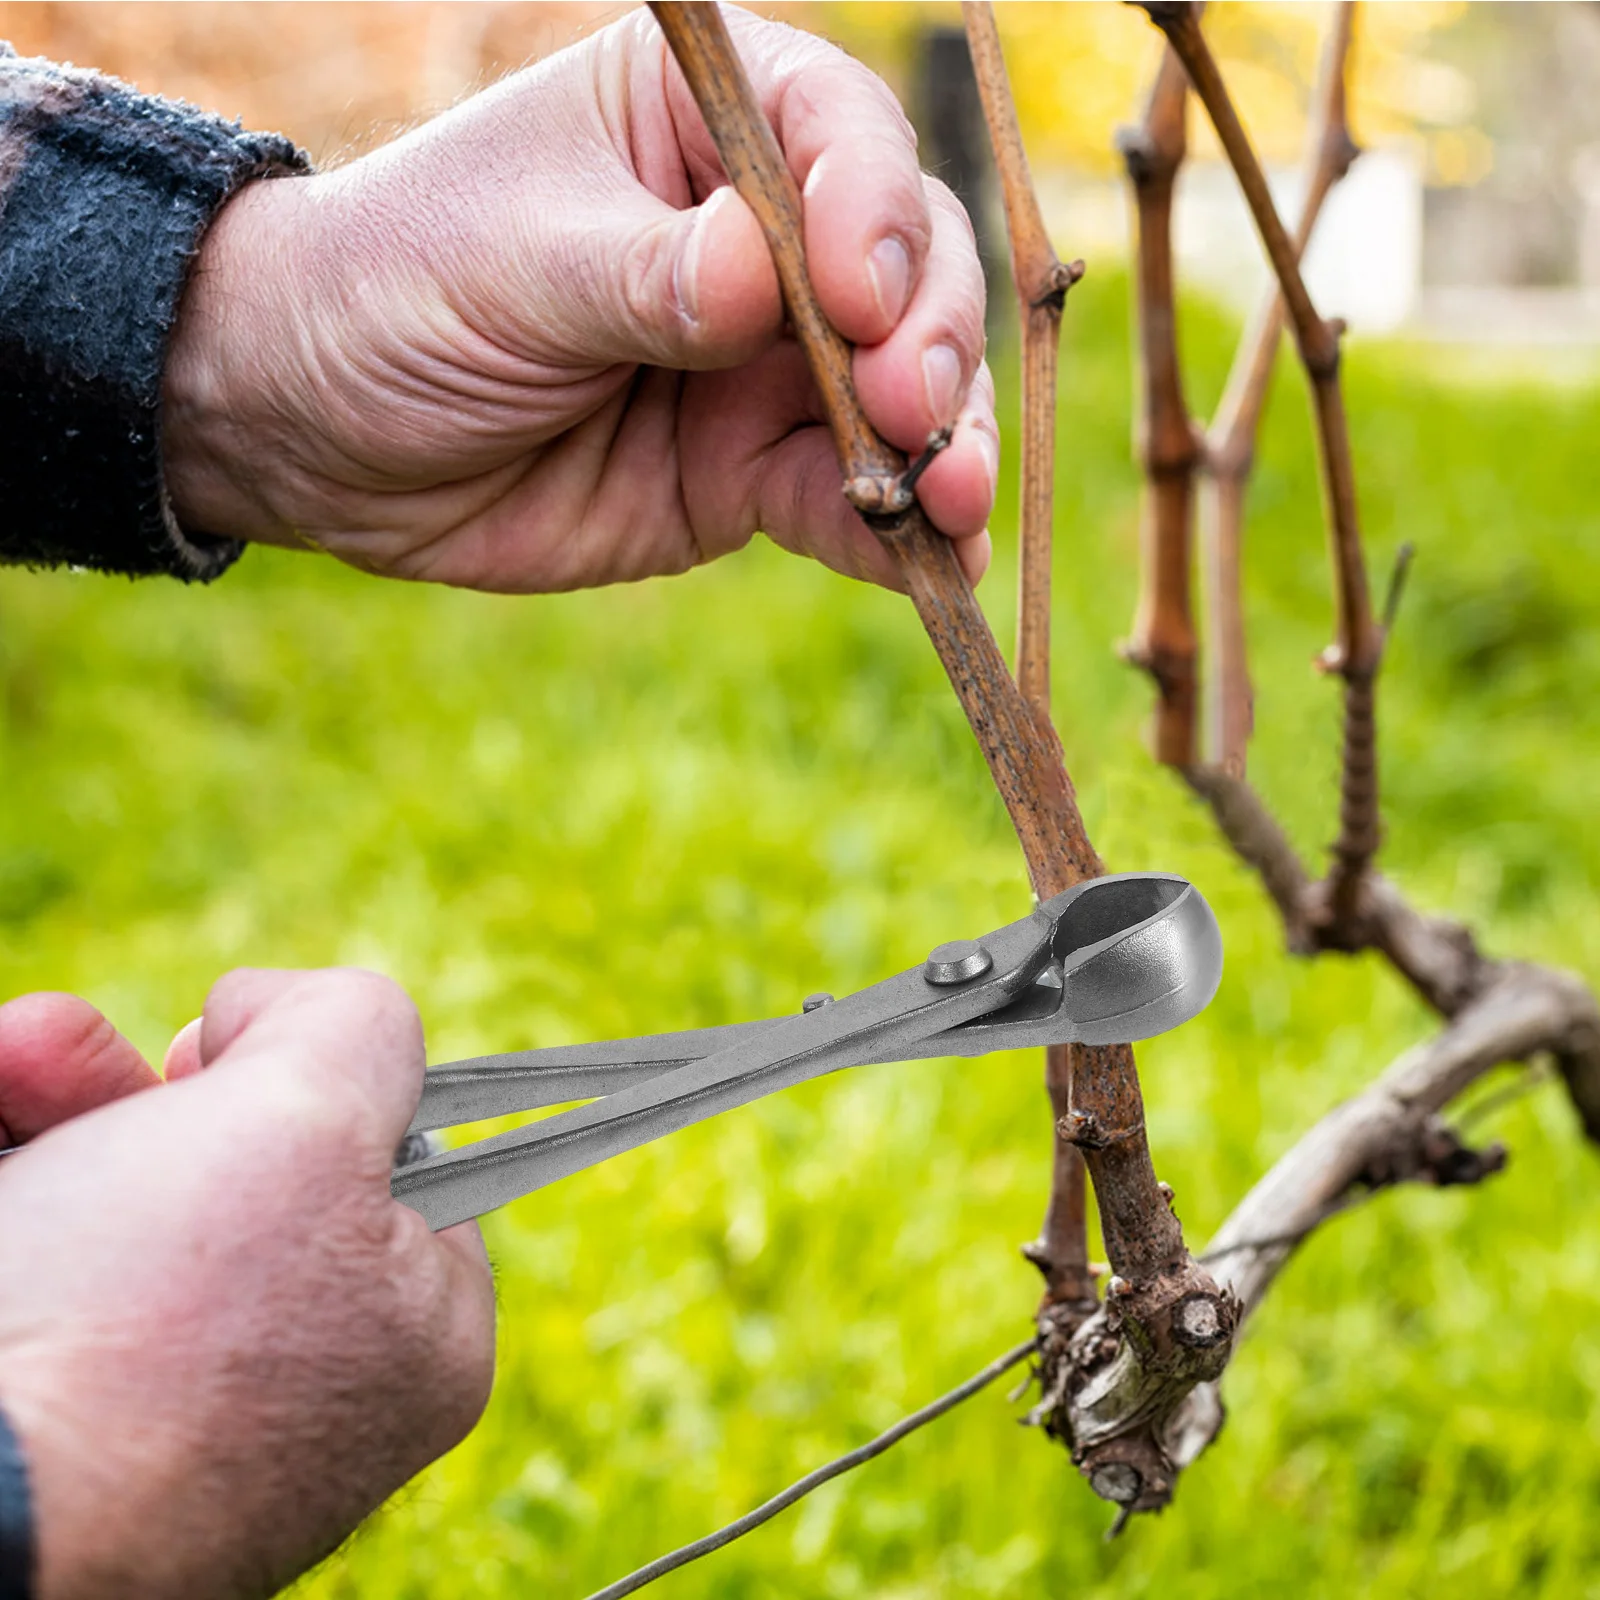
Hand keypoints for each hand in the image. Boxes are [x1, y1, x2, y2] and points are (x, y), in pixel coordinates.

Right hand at [0, 975, 493, 1599]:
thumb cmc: (152, 1322)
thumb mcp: (312, 1116)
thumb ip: (354, 1025)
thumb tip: (269, 1012)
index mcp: (420, 1337)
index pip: (402, 1158)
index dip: (315, 1079)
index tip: (225, 1055)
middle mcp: (309, 1384)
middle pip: (244, 1163)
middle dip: (136, 1081)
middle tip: (80, 1052)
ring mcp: (174, 1412)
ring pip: (128, 1194)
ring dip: (56, 1099)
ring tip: (11, 1064)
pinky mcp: (61, 1415)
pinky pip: (55, 1254)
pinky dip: (15, 1164)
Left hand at [162, 4, 995, 594]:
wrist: (323, 439)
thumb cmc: (398, 294)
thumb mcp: (514, 266)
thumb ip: (649, 275)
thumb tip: (774, 278)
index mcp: (701, 121)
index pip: (835, 132)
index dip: (873, 208)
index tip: (855, 294)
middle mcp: (760, 238)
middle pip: (907, 266)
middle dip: (927, 339)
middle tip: (906, 408)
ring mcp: (764, 364)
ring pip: (899, 395)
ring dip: (944, 448)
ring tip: (954, 507)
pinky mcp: (750, 472)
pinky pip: (845, 501)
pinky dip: (897, 538)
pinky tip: (941, 571)